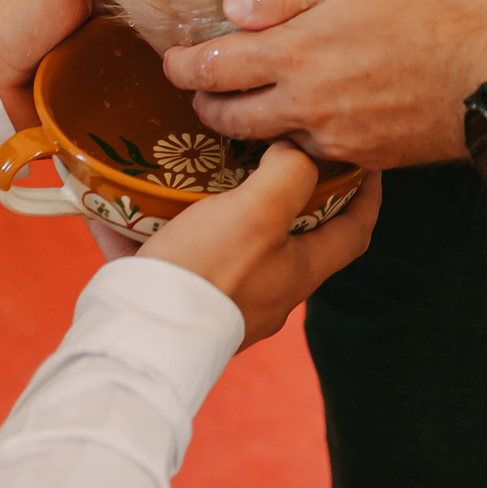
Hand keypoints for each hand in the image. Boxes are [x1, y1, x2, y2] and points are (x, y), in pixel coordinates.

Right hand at [137, 142, 380, 343]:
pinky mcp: (175, 303)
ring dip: (209, 207)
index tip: (362, 158)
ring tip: (191, 169)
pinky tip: (120, 204)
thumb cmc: (207, 273)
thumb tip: (296, 149)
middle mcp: (268, 291)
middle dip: (281, 192)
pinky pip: (166, 256)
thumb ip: (290, 174)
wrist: (138, 337)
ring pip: (223, 243)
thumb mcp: (259, 212)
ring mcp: (223, 301)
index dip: (365, 193)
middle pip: (289, 234)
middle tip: (267, 149)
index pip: (354, 230)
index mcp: (300, 272)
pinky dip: (149, 229)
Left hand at [161, 0, 486, 167]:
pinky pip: (312, 154)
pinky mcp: (363, 159)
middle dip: (205, 103)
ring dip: (247, 127)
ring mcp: (333, 138)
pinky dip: (297, 139)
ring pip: (267, 142)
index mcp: (295, 54)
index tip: (173, 61)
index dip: (183, 66)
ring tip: (249, 105)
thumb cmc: (434, 10)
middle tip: (203, 86)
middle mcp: (304, 105)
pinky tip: (308, 119)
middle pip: (227, 119)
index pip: (213, 70)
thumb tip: (233, 9)